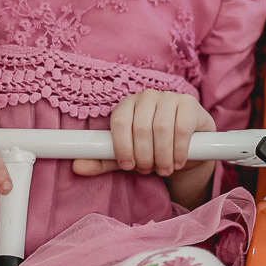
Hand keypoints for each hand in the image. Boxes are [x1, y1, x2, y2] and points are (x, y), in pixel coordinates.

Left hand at [73, 91, 215, 206]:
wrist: (188, 147)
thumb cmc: (153, 148)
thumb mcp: (128, 156)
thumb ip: (103, 160)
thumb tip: (76, 167)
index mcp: (128, 104)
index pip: (119, 121)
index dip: (122, 146)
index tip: (128, 165)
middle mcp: (147, 96)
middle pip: (140, 127)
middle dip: (144, 156)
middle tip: (149, 169)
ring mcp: (169, 97)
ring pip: (161, 128)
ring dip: (162, 156)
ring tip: (164, 169)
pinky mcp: (189, 103)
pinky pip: (181, 128)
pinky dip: (178, 151)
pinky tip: (178, 162)